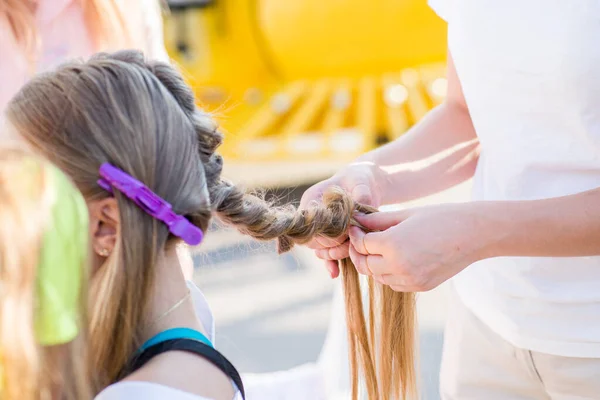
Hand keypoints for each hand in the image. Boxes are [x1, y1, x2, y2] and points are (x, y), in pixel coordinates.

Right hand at [300, 162, 388, 277]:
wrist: (363, 185)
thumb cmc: (360, 180)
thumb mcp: (362, 182)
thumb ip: (361, 194)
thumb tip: (360, 207)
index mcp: (312, 198)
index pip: (310, 222)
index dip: (327, 231)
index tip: (346, 232)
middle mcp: (311, 215)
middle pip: (313, 239)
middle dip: (333, 245)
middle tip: (351, 243)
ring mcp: (318, 228)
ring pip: (319, 250)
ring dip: (334, 254)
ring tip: (351, 252)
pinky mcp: (328, 238)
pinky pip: (324, 255)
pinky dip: (330, 264)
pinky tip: (335, 273)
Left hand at [348, 203, 497, 290]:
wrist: (473, 235)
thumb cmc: (440, 218)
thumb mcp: (406, 214)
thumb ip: (378, 221)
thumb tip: (356, 220)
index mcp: (393, 244)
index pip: (361, 244)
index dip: (355, 236)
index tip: (356, 229)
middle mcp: (399, 266)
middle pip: (365, 265)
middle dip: (359, 253)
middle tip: (361, 241)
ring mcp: (410, 280)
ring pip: (378, 277)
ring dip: (373, 265)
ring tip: (379, 249)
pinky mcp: (420, 287)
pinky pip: (394, 284)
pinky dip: (389, 274)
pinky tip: (396, 259)